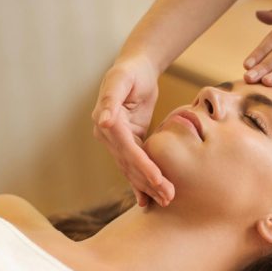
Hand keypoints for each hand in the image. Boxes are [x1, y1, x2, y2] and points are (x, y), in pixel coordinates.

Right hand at [92, 55, 174, 206]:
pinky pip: (135, 166)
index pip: (127, 149)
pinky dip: (141, 183)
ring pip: (133, 169)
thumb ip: (110, 99)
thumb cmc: (131, 72)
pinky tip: (148, 200)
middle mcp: (108, 136)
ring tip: (166, 201)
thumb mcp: (121, 80)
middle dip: (149, 182)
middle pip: (130, 164)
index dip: (142, 165)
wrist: (136, 70)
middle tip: (168, 196)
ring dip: (148, 187)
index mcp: (106, 122)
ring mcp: (117, 143)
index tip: (158, 179)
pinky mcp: (129, 144)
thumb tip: (103, 121)